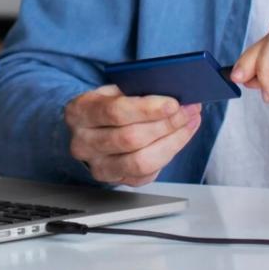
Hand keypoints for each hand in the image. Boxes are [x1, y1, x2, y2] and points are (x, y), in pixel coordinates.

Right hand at [64, 85, 202, 185]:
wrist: (93, 128)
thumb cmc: (108, 105)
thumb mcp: (115, 89)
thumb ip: (139, 90)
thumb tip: (175, 92)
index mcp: (79, 112)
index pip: (115, 112)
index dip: (147, 109)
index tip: (173, 103)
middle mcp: (83, 143)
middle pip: (130, 138)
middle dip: (166, 124)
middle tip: (188, 111)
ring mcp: (97, 166)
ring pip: (140, 162)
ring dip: (172, 142)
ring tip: (188, 124)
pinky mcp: (114, 180)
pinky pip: (146, 174)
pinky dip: (168, 155)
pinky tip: (179, 138)